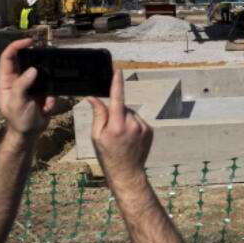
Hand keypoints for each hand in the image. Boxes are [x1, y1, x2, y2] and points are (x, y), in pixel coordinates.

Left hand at [0, 39, 55, 136]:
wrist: (30, 134)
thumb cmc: (18, 120)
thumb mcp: (17, 103)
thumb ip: (22, 86)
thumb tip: (33, 70)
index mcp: (6, 81)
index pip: (8, 57)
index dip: (16, 46)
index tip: (29, 42)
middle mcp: (18, 79)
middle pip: (25, 60)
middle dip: (36, 55)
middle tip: (47, 50)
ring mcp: (30, 84)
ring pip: (40, 69)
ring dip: (47, 71)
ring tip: (52, 77)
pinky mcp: (42, 90)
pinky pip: (50, 83)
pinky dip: (52, 90)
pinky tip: (47, 105)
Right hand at [86, 68, 152, 188]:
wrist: (127, 172)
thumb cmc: (108, 155)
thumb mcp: (97, 136)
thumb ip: (98, 114)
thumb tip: (93, 97)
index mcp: (117, 125)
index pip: (117, 98)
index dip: (117, 83)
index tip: (118, 70)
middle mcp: (132, 124)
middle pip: (122, 107)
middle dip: (116, 113)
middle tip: (111, 131)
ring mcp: (143, 127)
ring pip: (130, 114)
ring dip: (125, 120)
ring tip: (122, 137)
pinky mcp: (149, 130)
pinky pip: (138, 121)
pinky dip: (133, 125)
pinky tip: (129, 139)